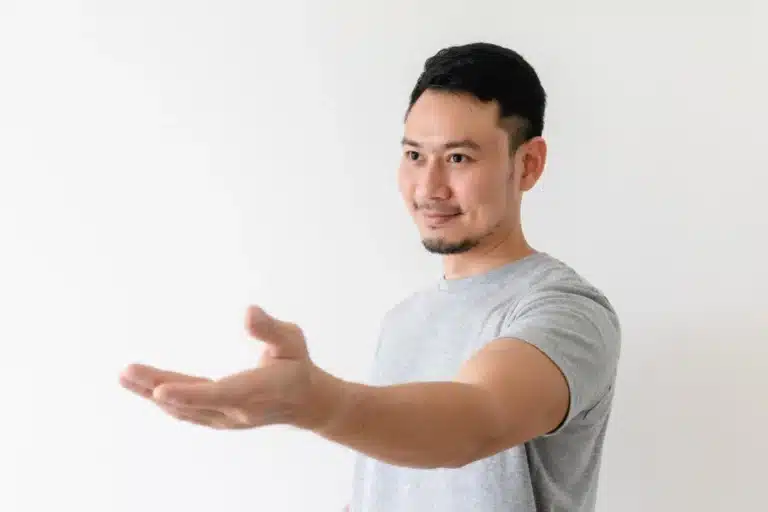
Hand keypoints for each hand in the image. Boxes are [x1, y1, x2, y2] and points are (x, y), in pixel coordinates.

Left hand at [119, 306, 325, 429]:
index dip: (188, 393)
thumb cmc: (297, 365)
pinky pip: (186, 411)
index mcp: (256, 392)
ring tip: (126, 376)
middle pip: (191, 402)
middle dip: (156, 387)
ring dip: (152, 394)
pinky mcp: (217, 418)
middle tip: (126, 372)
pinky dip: (165, 400)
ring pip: (183, 409)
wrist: (306, 402)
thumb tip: (248, 312)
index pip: (218, 394)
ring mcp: (225, 418)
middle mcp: (237, 411)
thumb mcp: (291, 340)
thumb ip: (270, 329)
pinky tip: (145, 388)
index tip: (159, 389)